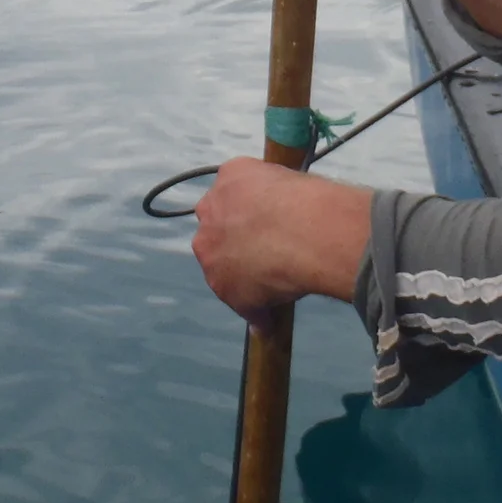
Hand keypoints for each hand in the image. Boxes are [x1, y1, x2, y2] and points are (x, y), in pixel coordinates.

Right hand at [191, 158, 372, 326]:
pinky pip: (243, 174)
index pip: (216, 255)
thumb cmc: (278, 277)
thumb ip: (256, 316)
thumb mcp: (261, 308)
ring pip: (230, 197)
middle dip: (238, 228)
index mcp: (205, 255)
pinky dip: (258, 179)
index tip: (261, 258)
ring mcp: (218, 195)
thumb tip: (262, 332)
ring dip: (248, 202)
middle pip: (219, 223)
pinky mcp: (234, 170)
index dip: (238, 257)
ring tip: (283, 210)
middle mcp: (203, 224)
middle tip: (271, 234)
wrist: (297, 235)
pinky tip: (281, 188)